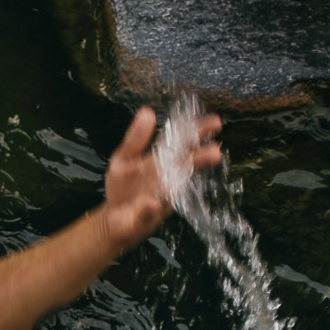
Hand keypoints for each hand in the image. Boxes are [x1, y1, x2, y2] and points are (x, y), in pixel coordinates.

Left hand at [101, 104, 222, 248]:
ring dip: (182, 185)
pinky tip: (152, 203)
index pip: (181, 142)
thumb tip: (147, 112)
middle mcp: (167, 177)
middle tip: (216, 151)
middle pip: (185, 164)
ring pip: (175, 188)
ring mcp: (160, 196)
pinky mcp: (146, 216)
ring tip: (193, 182)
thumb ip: (135, 139)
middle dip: (200, 158)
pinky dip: (150, 208)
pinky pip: (148, 211)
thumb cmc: (122, 186)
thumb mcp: (123, 158)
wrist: (113, 218)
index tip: (215, 122)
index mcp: (161, 159)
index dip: (197, 131)